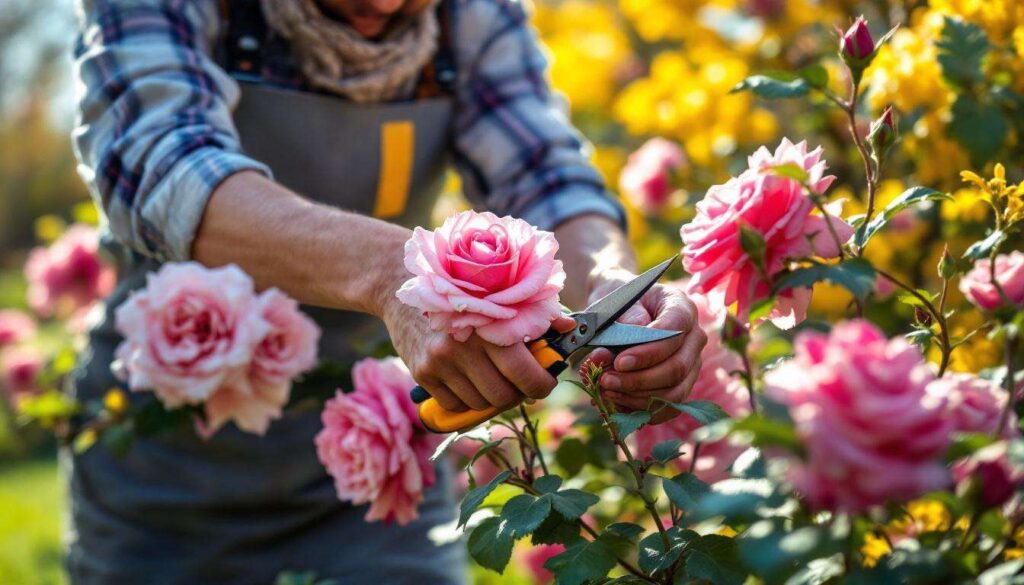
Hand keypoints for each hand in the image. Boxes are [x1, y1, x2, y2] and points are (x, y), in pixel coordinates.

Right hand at [382, 296, 576, 411]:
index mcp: (491, 323)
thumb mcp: (500, 295)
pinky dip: (466, 399)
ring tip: (492, 377)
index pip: (526, 374)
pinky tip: (467, 379)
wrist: (404, 287)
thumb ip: (539, 312)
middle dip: (518, 394)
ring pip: (481, 404)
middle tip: (519, 383)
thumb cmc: (463, 292)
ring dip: (492, 397)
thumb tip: (571, 328)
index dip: (541, 384)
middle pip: (505, 396)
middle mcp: (464, 343)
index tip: (544, 382)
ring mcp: (440, 360)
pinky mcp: (422, 373)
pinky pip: (456, 405)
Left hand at [586, 269, 705, 423]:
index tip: (619, 362)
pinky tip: (617, 404)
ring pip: (675, 392)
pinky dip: (642, 410)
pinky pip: (669, 407)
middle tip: (606, 380)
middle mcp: (694, 337)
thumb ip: (615, 328)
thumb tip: (611, 355)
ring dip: (638, 398)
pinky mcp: (682, 385)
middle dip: (639, 380)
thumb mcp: (614, 304)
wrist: (619, 312)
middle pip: (677, 368)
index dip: (648, 352)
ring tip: (607, 391)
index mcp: (681, 308)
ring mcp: (692, 363)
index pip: (674, 332)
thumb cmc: (618, 304)